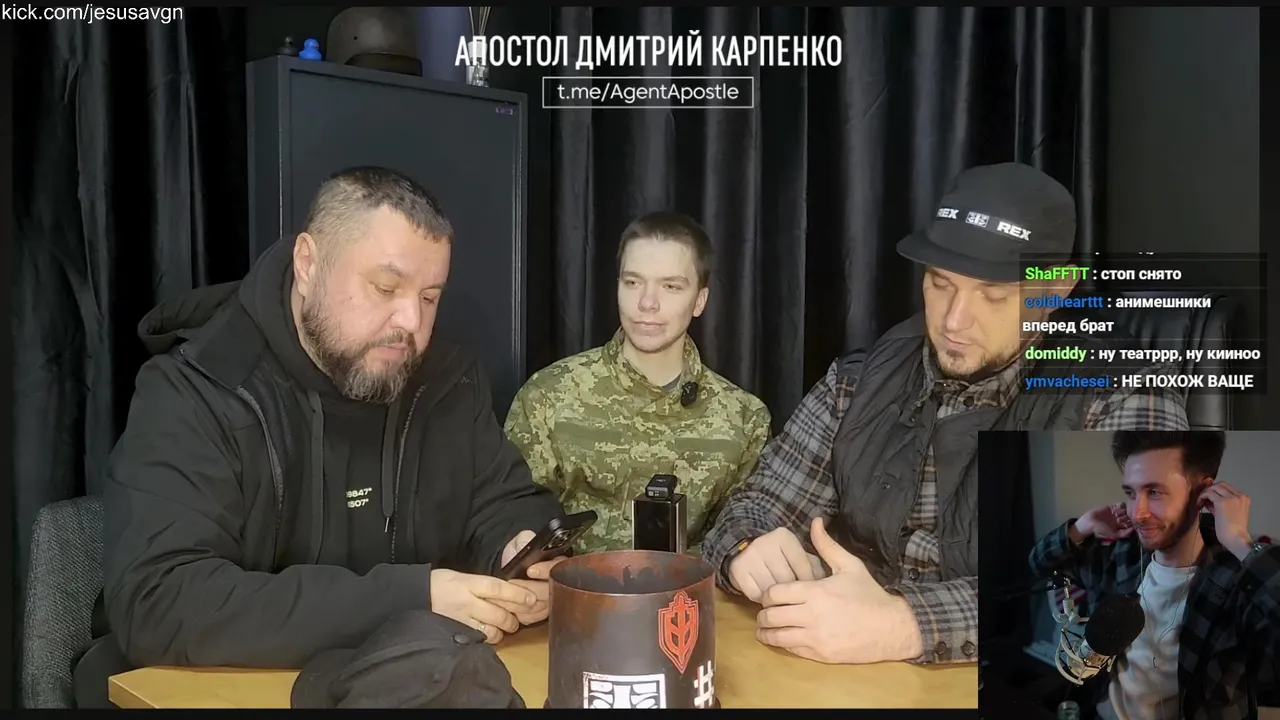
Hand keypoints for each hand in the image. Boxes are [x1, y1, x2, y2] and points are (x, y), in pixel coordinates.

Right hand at [429, 568, 536, 643]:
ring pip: (492, 630)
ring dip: (502, 630)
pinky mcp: (457, 633)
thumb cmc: (439, 584)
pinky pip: (479, 639)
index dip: (518, 594)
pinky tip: (487, 634)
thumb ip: (483, 585)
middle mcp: (467, 602)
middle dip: (513, 618)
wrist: (414, 597)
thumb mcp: (462, 577)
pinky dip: (487, 638)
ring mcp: (462, 620)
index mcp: (469, 583)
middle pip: (500, 612)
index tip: (531, 599)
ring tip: (503, 627)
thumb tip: (508, 591)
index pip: (499, 588)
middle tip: (517, 618)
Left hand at [493, 530, 566, 624]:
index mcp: (557, 563)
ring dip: (524, 602)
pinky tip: (513, 608)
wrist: (511, 569)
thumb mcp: (520, 542)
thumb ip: (525, 541)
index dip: (545, 570)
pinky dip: (524, 614)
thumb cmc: (518, 555)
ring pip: (543, 606)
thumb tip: (527, 546)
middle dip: (530, 588)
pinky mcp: (543, 612)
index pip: (558, 567)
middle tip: (513, 583)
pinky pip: (537, 617)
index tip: (530, 570)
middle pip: (551, 590)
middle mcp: (559, 582)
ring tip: (508, 595)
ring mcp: (552, 598)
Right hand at [728, 526, 828, 601]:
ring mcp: (750, 556)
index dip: (810, 585)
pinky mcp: (738, 569)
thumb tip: (825, 583)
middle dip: (794, 595)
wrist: (744, 548)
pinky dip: (762, 600)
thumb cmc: (780, 556)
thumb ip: (815, 565)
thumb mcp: (799, 555)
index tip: (813, 595)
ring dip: (778, 600)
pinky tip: (767, 599)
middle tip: (799, 603)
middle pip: (787, 580)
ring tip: (784, 603)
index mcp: (785, 537)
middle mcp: (766, 543)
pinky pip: (755, 594)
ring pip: (771, 589)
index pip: (803, 568)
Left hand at [755, 517, 922, 664]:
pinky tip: (784, 638)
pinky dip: (784, 644)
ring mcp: (816, 638)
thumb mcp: (849, 565)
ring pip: (777, 636)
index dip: (767, 594)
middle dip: (764, 613)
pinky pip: (792, 651)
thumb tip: (815, 521)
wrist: (891, 628)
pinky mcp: (821, 655)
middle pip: (771, 616)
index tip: (769, 595)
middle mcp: (812, 616)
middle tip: (765, 611)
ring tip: (765, 628)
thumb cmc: (869, 594)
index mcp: (815, 592)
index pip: (774, 594)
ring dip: (767, 632)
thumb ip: (826, 545)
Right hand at [1073, 502, 1133, 541]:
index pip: (1130, 524)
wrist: (1089, 522)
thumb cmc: (1100, 530)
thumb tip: (1133, 529)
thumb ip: (1123, 534)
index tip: (1131, 522)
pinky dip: (1120, 505)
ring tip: (1118, 513)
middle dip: (1127, 517)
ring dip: (1124, 511)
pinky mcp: (1111, 507)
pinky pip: (1119, 505)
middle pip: (1128, 516)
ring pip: (1125, 510)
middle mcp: (1119, 519)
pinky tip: (1117, 508)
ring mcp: (1115, 513)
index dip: (1132, 523)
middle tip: (1122, 518)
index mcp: (1120, 527)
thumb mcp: (1113, 535)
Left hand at [1198, 482, 1252, 558]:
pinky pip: (1208, 493)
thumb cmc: (1233, 529)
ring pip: (1213, 487)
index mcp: (1244, 498)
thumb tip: (1208, 498)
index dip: (1216, 491)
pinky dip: (1201, 497)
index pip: (1227, 487)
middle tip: (1203, 499)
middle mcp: (1239, 495)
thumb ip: (1221, 503)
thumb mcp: (1230, 512)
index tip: (1209, 499)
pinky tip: (1199, 505)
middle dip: (1210, 490)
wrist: (1236, 538)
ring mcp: (1231, 497)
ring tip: (1201, 503)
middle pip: (1220, 484)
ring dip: (1204, 493)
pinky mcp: (1221, 502)